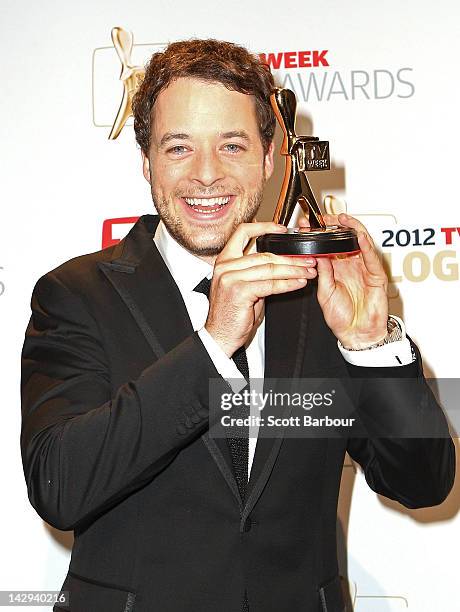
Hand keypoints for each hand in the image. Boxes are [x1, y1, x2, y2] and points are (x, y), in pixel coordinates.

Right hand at [205, 222, 316, 356]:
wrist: (220, 335)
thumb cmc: (232, 313)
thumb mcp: (243, 286)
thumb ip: (255, 271)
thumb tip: (280, 261)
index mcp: (225, 260)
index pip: (243, 232)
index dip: (264, 227)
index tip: (282, 229)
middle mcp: (225, 266)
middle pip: (265, 254)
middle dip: (291, 258)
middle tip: (308, 260)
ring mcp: (231, 277)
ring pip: (270, 268)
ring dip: (294, 270)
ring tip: (308, 272)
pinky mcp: (239, 291)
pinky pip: (270, 284)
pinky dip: (288, 283)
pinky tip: (299, 283)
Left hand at [298, 212, 388, 348]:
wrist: (357, 334)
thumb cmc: (342, 317)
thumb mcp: (325, 292)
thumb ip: (322, 273)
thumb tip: (316, 254)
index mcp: (336, 269)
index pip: (327, 245)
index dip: (319, 234)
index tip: (308, 225)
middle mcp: (350, 266)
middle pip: (344, 239)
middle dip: (335, 226)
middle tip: (325, 217)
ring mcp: (363, 269)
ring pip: (360, 242)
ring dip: (352, 229)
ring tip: (343, 219)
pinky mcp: (375, 275)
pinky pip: (372, 257)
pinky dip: (366, 245)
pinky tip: (359, 236)